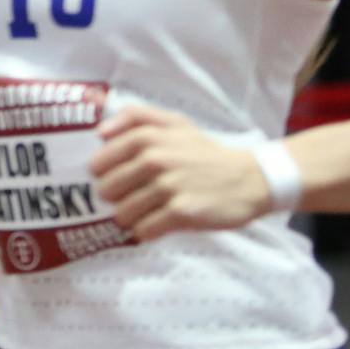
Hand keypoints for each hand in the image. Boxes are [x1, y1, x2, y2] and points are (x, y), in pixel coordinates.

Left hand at [90, 103, 269, 240]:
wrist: (249, 179)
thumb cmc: (204, 151)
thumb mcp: (174, 122)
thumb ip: (135, 117)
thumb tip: (99, 132)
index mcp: (148, 137)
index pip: (100, 161)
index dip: (102, 174)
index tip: (109, 178)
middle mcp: (155, 160)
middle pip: (108, 189)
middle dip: (114, 198)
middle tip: (128, 198)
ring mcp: (168, 187)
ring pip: (123, 213)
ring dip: (128, 217)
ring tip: (142, 213)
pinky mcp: (182, 212)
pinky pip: (145, 229)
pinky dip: (145, 231)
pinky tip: (155, 225)